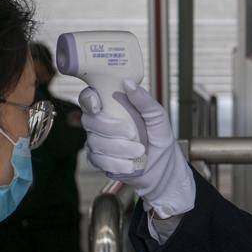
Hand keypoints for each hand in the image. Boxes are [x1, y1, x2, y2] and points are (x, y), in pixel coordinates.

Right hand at [79, 81, 194, 218]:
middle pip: (90, 121)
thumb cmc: (159, 139)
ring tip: (140, 151)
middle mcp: (101, 123)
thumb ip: (144, 100)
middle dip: (111, 128)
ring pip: (95, 142)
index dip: (89, 100)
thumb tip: (129, 83)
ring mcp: (97, 142)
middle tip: (133, 134)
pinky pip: (97, 160)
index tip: (98, 106)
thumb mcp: (157, 117)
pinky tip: (130, 164)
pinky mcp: (98, 160)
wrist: (163, 168)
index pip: (90, 98)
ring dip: (119, 148)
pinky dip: (116, 163)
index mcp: (112, 107)